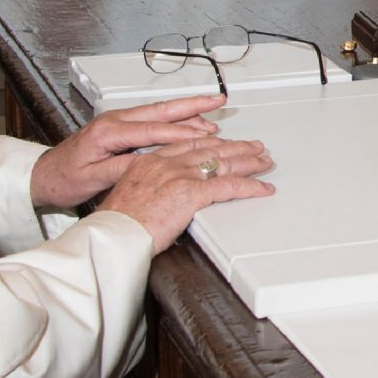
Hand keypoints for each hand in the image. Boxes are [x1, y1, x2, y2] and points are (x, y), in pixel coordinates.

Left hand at [31, 93, 227, 209]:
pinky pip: (152, 118)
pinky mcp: (119, 127)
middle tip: (217, 100)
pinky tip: (189, 119)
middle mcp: (114, 120)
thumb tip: (151, 163)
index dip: (181, 131)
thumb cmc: (63, 179)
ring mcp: (117, 121)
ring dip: (186, 109)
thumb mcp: (93, 178)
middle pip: (160, 109)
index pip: (152, 129)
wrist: (44, 175)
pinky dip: (174, 117)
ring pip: (159, 111)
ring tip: (212, 109)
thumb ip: (123, 168)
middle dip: (192, 104)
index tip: (204, 133)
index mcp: (108, 131)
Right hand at [96, 136, 276, 252]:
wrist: (113, 235)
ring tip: (263, 161)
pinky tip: (261, 187)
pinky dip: (250, 186)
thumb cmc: (118, 225)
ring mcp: (180, 176)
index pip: (187, 145)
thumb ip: (149, 190)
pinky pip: (229, 185)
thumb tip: (160, 196)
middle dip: (235, 148)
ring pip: (223, 163)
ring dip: (248, 161)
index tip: (222, 142)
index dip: (210, 143)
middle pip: (209, 149)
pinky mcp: (191, 193)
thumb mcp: (129, 197)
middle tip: (252, 147)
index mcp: (149, 161)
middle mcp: (166, 164)